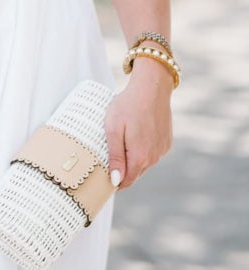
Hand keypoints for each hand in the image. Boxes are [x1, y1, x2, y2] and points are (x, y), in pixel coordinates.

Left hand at [104, 58, 173, 189]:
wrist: (151, 87)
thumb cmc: (127, 105)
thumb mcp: (113, 129)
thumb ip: (115, 156)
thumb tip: (116, 181)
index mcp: (140, 157)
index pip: (126, 182)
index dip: (113, 182)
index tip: (102, 175)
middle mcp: (154, 157)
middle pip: (135, 174)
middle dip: (122, 170)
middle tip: (108, 153)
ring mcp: (162, 150)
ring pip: (144, 164)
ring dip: (133, 159)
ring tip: (122, 140)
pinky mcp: (166, 142)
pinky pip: (152, 153)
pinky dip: (143, 149)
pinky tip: (135, 134)